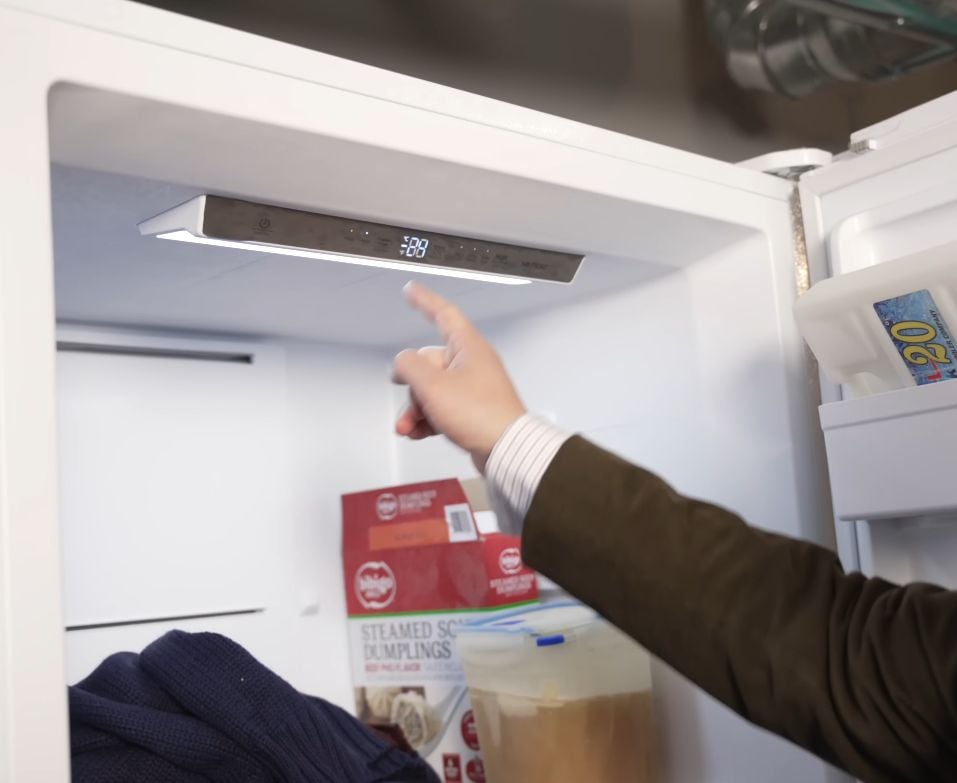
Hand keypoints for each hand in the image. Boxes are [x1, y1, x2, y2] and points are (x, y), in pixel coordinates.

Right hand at [393, 282, 525, 471]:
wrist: (506, 449)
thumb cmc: (478, 413)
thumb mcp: (433, 386)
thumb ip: (410, 367)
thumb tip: (402, 361)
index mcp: (468, 347)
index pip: (443, 314)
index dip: (424, 301)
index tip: (411, 291)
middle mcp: (472, 363)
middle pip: (429, 364)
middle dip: (411, 387)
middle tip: (408, 406)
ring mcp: (474, 387)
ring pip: (433, 389)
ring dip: (416, 408)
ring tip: (408, 427)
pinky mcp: (473, 410)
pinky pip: (442, 407)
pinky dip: (428, 419)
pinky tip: (418, 433)